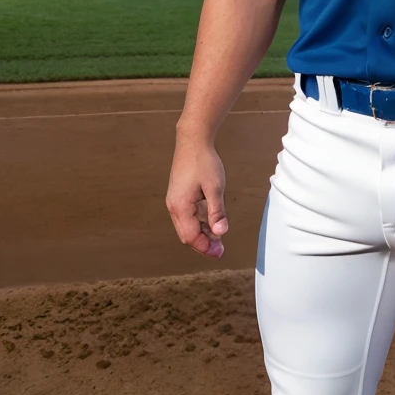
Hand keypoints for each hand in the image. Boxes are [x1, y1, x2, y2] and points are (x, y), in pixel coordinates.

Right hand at [166, 138, 228, 256]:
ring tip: (218, 239)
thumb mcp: (215, 188)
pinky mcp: (178, 197)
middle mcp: (174, 206)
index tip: (220, 252)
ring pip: (186, 227)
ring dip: (201, 235)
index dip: (205, 247)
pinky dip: (198, 224)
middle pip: (186, 235)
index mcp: (180, 206)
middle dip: (203, 244)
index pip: (191, 236)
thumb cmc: (204, 162)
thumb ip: (217, 211)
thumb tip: (220, 232)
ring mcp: (174, 201)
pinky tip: (211, 224)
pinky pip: (187, 218)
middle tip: (220, 249)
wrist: (193, 141)